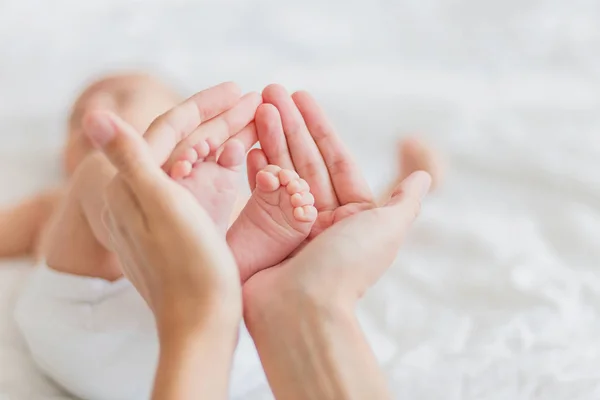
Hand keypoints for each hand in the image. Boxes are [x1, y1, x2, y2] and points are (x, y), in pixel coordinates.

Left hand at [84, 93, 242, 336]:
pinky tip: (245, 156)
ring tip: (259, 120)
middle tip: (258, 100)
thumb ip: (129, 157)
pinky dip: (225, 164)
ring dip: (226, 136)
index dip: (205, 105)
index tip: (240, 89)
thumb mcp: (159, 206)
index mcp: (132, 184)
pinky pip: (204, 181)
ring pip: (197, 160)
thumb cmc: (186, 266)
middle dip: (221, 118)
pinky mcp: (183, 223)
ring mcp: (165, 208)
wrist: (200, 321)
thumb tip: (91, 114)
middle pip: (185, 142)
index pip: (169, 129)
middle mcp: (144, 193)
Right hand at [244, 85, 430, 305]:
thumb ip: (404, 202)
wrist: (301, 313)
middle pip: (305, 159)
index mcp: (351, 216)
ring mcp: (288, 223)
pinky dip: (253, 163)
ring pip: (281, 168)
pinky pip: (258, 189)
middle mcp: (320, 217)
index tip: (302, 97)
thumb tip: (423, 178)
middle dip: (290, 123)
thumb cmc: (347, 269)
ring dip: (270, 135)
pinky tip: (247, 140)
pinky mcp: (262, 231)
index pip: (336, 160)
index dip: (320, 127)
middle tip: (271, 89)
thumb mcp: (386, 230)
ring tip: (257, 104)